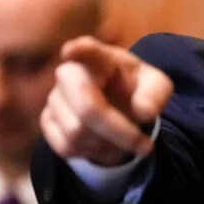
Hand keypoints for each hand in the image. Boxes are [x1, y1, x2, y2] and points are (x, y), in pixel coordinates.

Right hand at [41, 36, 173, 166]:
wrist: (118, 104)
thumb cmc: (136, 88)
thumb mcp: (156, 87)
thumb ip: (155, 95)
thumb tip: (144, 113)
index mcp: (101, 58)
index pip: (87, 50)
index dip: (79, 50)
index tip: (72, 50)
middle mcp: (70, 73)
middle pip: (87, 108)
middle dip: (118, 132)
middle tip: (145, 146)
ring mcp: (55, 97)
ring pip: (77, 134)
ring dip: (108, 145)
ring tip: (125, 140)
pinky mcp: (47, 120)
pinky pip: (66, 147)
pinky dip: (91, 154)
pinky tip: (105, 144)